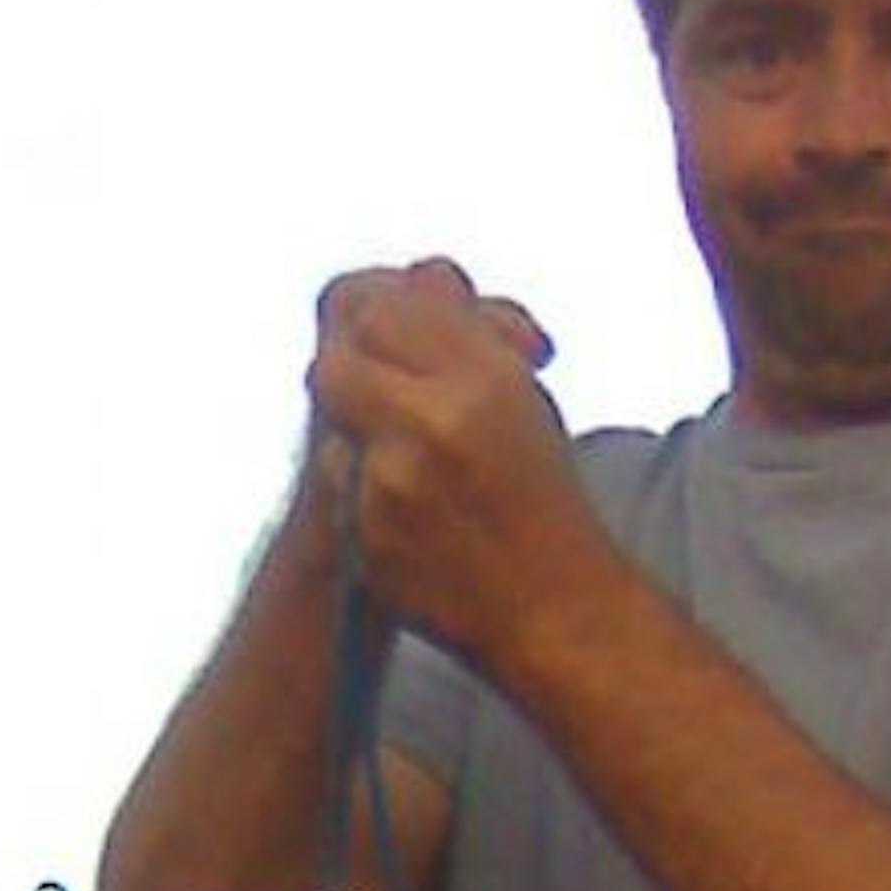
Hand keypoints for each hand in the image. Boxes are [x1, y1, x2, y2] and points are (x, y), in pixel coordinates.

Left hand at [305, 257, 598, 674]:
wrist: (557, 613)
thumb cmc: (545, 501)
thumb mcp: (524, 395)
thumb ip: (468, 331)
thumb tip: (419, 278)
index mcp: (481, 379)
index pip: (383, 307)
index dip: (381, 315)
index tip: (398, 333)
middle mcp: (431, 425)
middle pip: (336, 360)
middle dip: (357, 371)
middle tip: (388, 389)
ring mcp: (392, 489)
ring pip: (334, 426)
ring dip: (362, 433)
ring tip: (413, 459)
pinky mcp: (369, 541)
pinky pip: (342, 489)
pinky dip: (366, 489)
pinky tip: (412, 509)